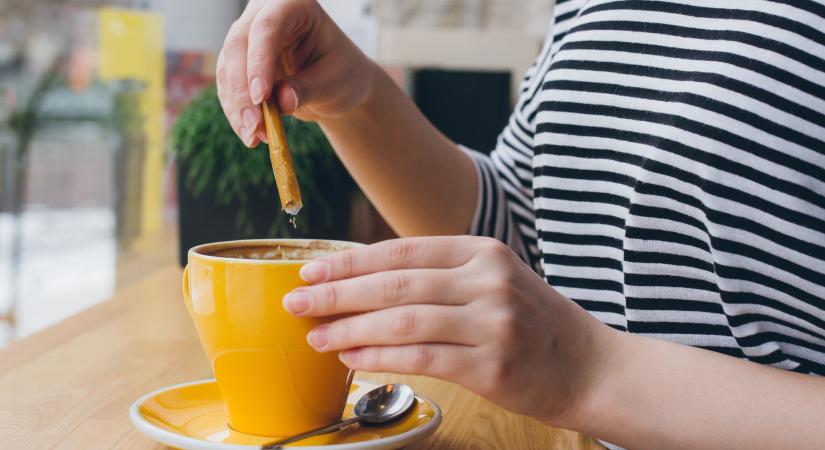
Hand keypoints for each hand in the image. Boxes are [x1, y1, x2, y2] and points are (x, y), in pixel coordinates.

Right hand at [216, 0, 376, 146]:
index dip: (259, 62)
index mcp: (294, 5)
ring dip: (237, 106)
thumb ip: (307, 89)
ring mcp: (248, 36)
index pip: (267, 28)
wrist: (337, 84)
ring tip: (254, 138)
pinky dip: (236, 112)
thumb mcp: (334, 82)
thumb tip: (281, 102)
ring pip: (227, 68)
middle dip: (243, 91)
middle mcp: (265, 14)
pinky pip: (228, 85)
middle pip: (239, 46)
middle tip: (255, 126)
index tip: (261, 97)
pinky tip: (250, 135)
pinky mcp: (239, 61)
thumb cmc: (342, 74)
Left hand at [282, 236, 616, 424]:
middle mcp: (488, 280)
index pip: (402, 251)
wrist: (591, 366)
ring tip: (315, 335)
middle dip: (337, 292)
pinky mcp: (492, 365)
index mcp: (482, 251)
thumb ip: (439, 276)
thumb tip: (364, 283)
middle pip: (395, 284)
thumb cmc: (532, 323)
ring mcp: (493, 322)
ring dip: (349, 328)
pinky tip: (351, 358)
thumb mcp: (493, 280)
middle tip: (296, 301)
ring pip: (402, 321)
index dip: (350, 261)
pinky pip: (421, 358)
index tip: (311, 270)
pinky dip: (378, 357)